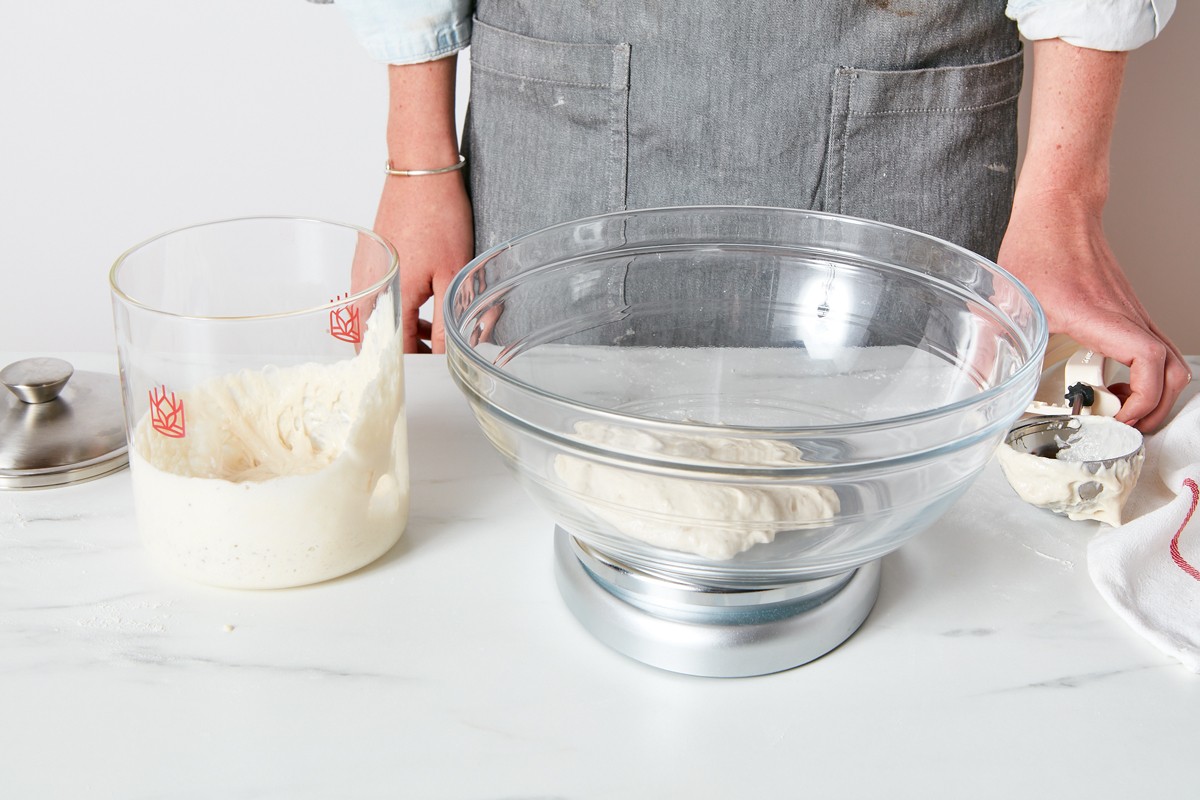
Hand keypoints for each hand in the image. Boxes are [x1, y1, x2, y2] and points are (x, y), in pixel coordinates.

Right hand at [373, 172, 473, 352]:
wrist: (420, 171)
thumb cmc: (438, 217)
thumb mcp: (453, 276)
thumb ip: (446, 324)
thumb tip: (444, 359)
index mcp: (388, 299)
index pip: (396, 353)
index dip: (417, 367)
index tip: (437, 373)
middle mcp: (367, 290)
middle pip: (378, 341)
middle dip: (405, 354)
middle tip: (434, 358)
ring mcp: (363, 274)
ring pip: (376, 320)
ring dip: (401, 332)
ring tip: (432, 334)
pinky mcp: (367, 261)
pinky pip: (374, 299)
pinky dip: (394, 310)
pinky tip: (421, 308)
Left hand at [998, 188, 1190, 431]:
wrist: (1059, 210)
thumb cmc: (1038, 246)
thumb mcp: (1007, 300)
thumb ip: (993, 344)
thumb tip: (979, 382)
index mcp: (1100, 316)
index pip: (1149, 361)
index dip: (1143, 399)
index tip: (1118, 418)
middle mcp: (1126, 316)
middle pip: (1175, 371)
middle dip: (1156, 409)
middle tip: (1122, 426)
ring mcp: (1133, 313)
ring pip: (1171, 361)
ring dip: (1155, 394)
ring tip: (1119, 411)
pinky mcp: (1130, 312)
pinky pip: (1155, 349)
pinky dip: (1147, 376)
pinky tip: (1112, 384)